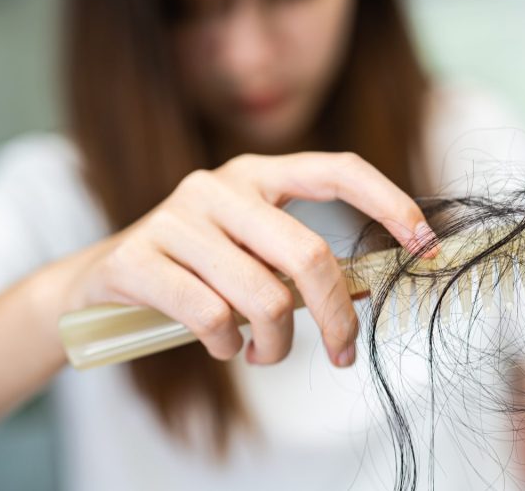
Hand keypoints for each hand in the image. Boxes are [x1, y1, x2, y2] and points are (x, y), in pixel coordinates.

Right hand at [63, 152, 434, 367]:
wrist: (98, 280)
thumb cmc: (196, 270)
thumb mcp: (252, 254)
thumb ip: (301, 264)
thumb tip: (367, 289)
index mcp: (257, 173)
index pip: (338, 170)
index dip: (390, 203)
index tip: (426, 245)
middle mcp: (219, 185)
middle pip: (308, 255)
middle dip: (337, 318)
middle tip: (343, 353)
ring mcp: (176, 217)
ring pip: (263, 298)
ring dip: (276, 345)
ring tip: (263, 352)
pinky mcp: (137, 257)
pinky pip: (212, 318)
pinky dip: (229, 347)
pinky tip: (224, 346)